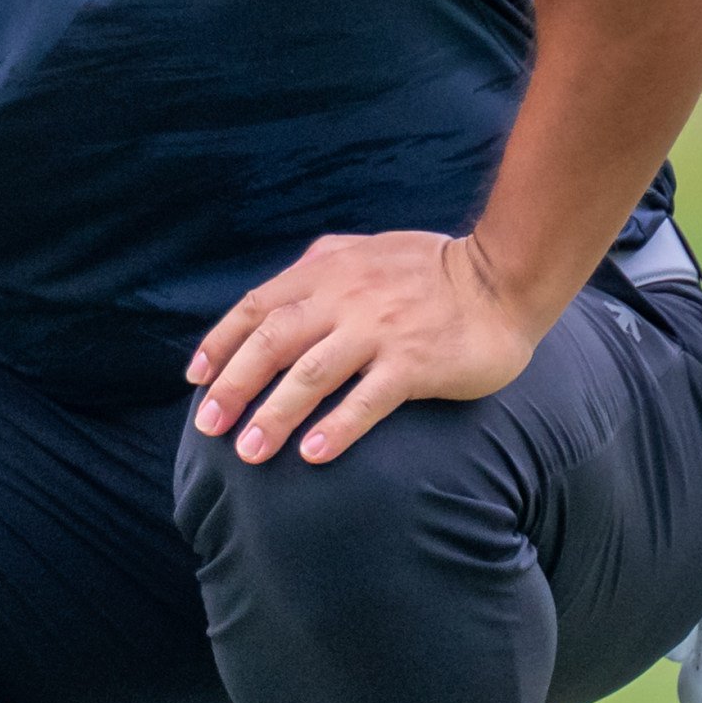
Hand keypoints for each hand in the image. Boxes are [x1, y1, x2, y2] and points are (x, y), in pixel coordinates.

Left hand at [185, 231, 552, 463]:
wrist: (505, 276)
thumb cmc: (434, 268)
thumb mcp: (368, 248)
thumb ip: (324, 261)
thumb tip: (285, 280)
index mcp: (327, 271)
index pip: (256, 307)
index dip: (221, 344)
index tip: (196, 379)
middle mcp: (346, 298)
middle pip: (271, 344)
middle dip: (233, 386)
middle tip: (209, 425)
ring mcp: (380, 331)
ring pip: (310, 375)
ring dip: (274, 415)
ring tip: (249, 451)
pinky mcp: (415, 363)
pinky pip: (366, 400)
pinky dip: (336, 427)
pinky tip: (311, 454)